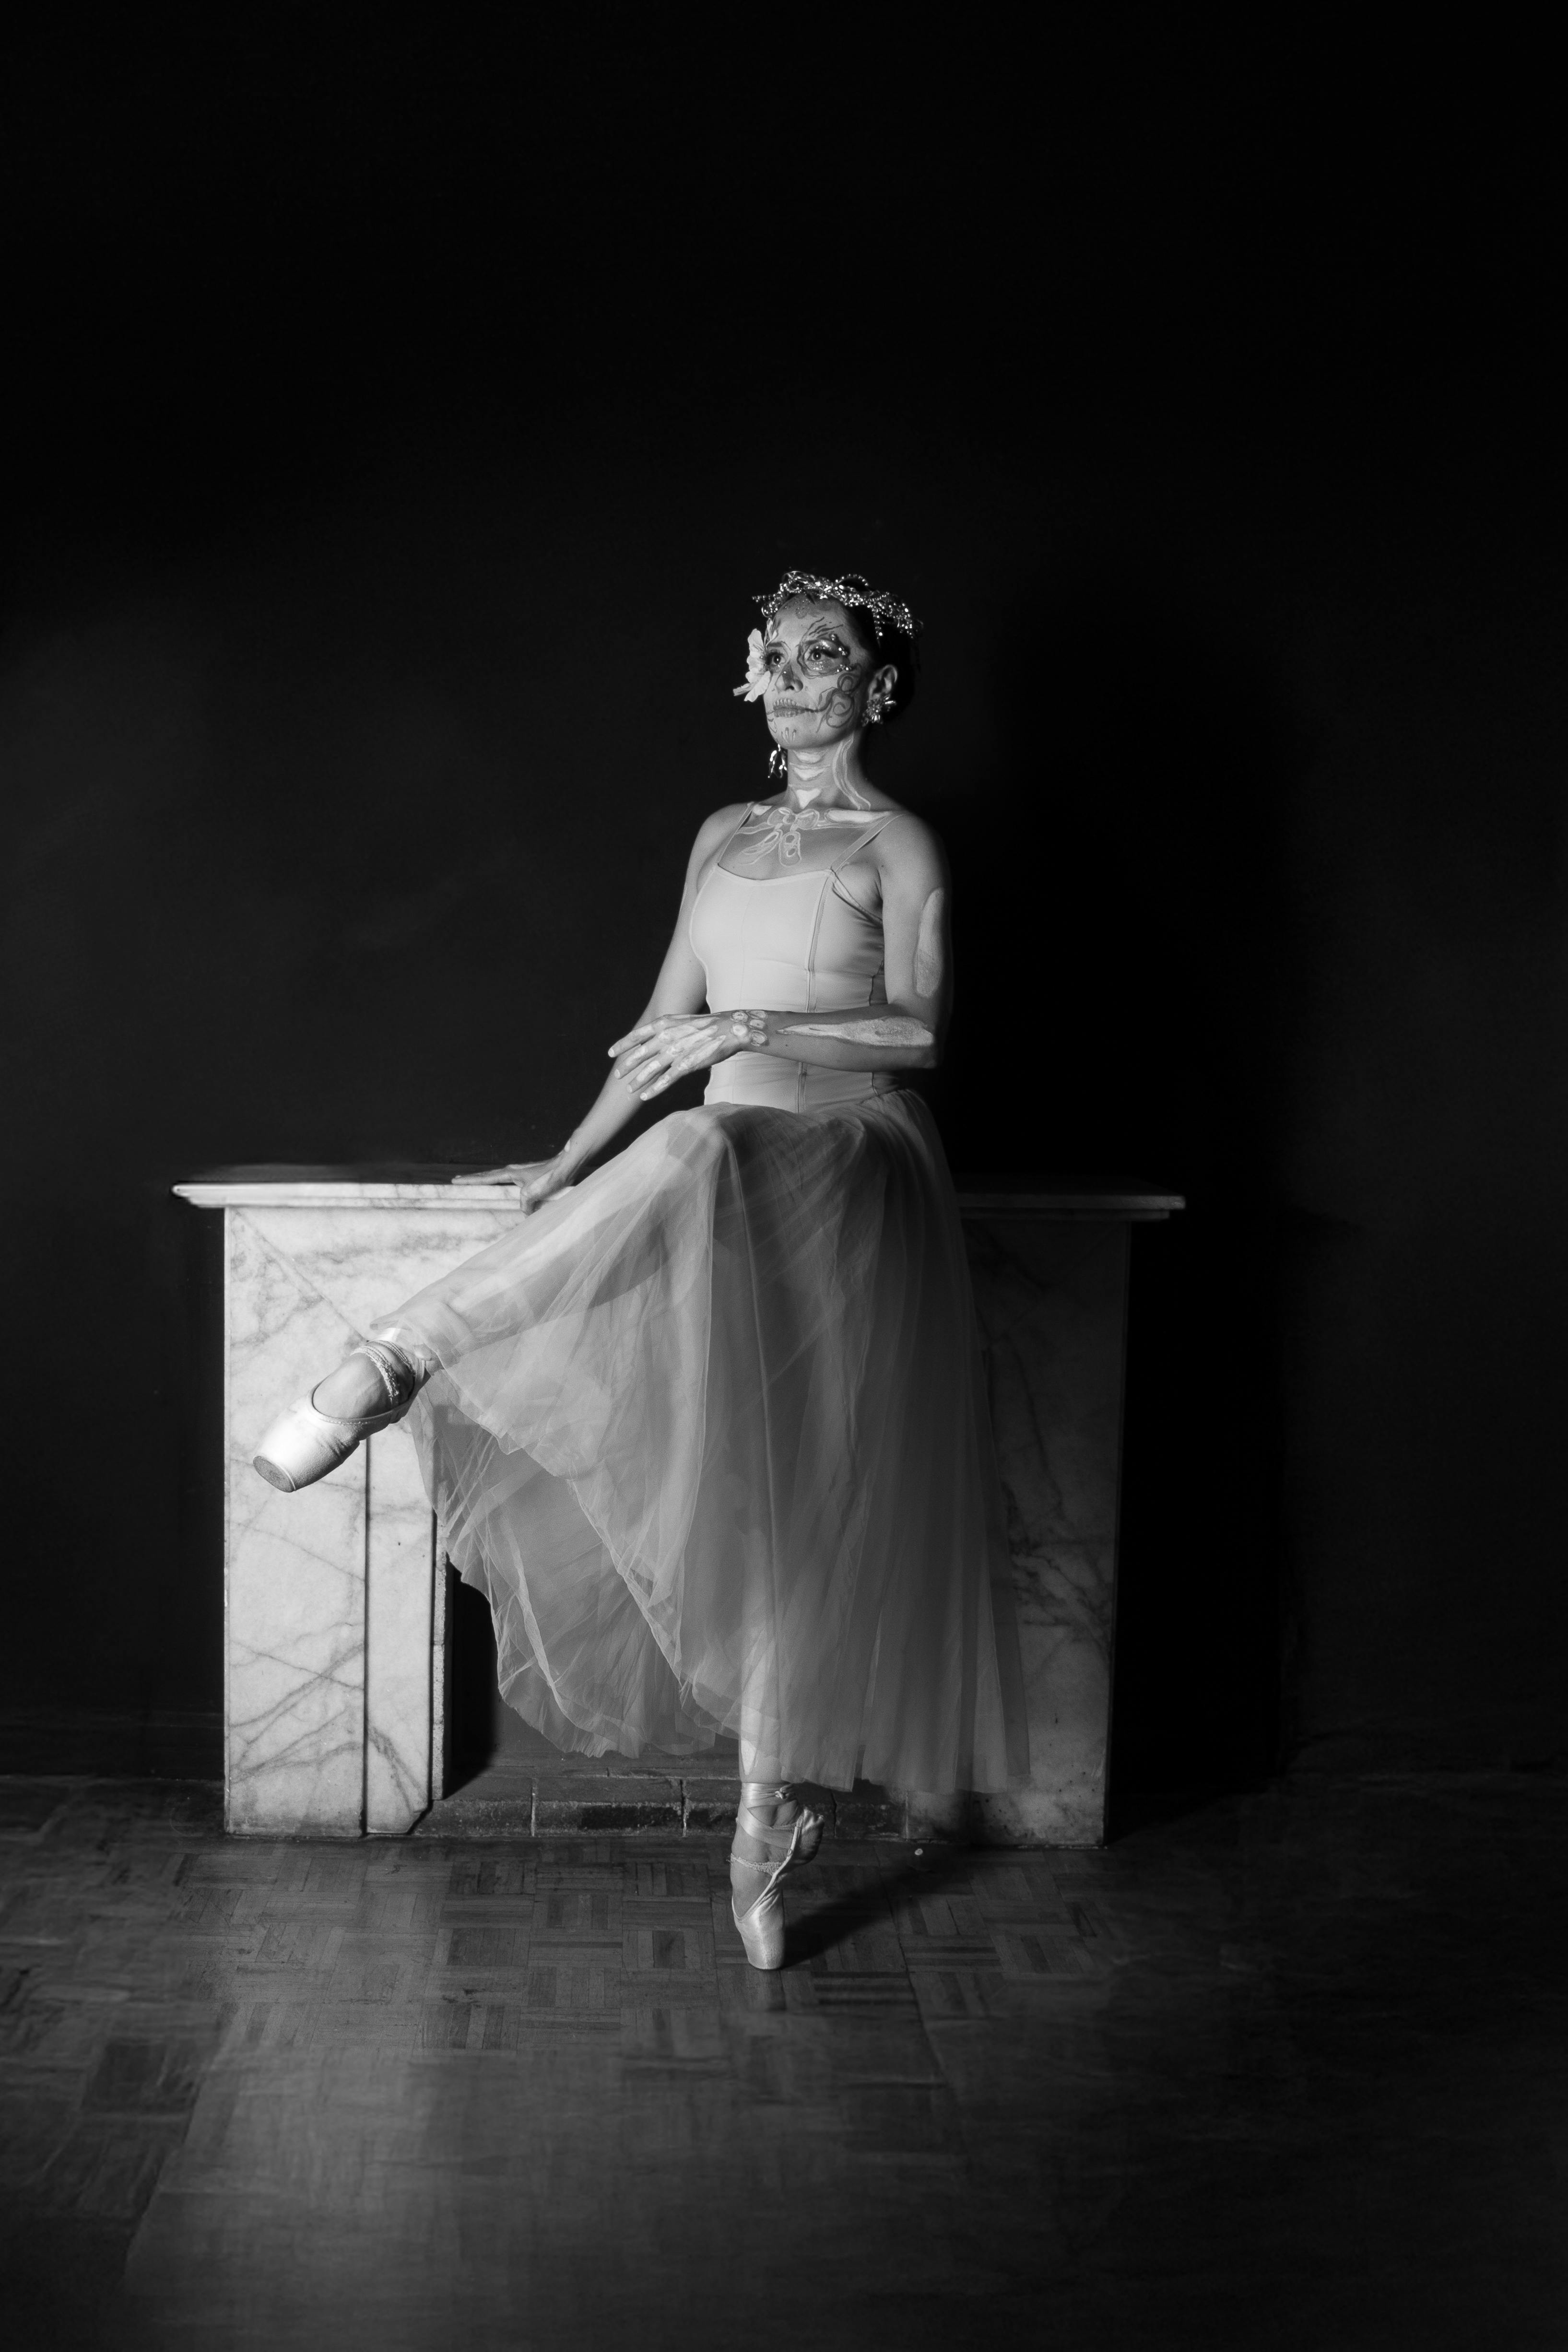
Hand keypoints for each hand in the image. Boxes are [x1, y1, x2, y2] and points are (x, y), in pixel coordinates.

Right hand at [452, 1156, 574, 1214]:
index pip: (485, 1178)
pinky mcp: (529, 1177)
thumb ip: (524, 1204)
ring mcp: (521, 1173)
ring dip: (486, 1180)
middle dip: (473, 1178)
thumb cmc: (551, 1176)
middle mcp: (513, 1171)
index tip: (455, 1180)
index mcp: (510, 1173)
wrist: (567, 1165)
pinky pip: (510, 1182)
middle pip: (488, 1175)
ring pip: (498, 1177)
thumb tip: (524, 1214)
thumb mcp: (534, 1193)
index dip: (470, 1180)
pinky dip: (501, 1184)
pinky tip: (504, 1189)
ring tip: (477, 1183)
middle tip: (457, 1179)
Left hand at [609, 1009, 768, 1100]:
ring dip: (638, 1081)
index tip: (611, 1053)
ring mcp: (675, 1052)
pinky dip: (653, 1089)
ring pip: (649, 1069)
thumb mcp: (681, 1021)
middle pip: (640, 1054)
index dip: (622, 1045)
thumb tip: (653, 1037)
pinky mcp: (686, 1065)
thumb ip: (665, 1029)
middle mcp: (666, 1037)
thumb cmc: (706, 1026)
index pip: (636, 1035)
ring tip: (629, 1090)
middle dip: (627, 1066)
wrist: (729, 1029)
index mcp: (663, 1023)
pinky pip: (665, 1080)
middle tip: (618, 1075)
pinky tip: (645, 1096)